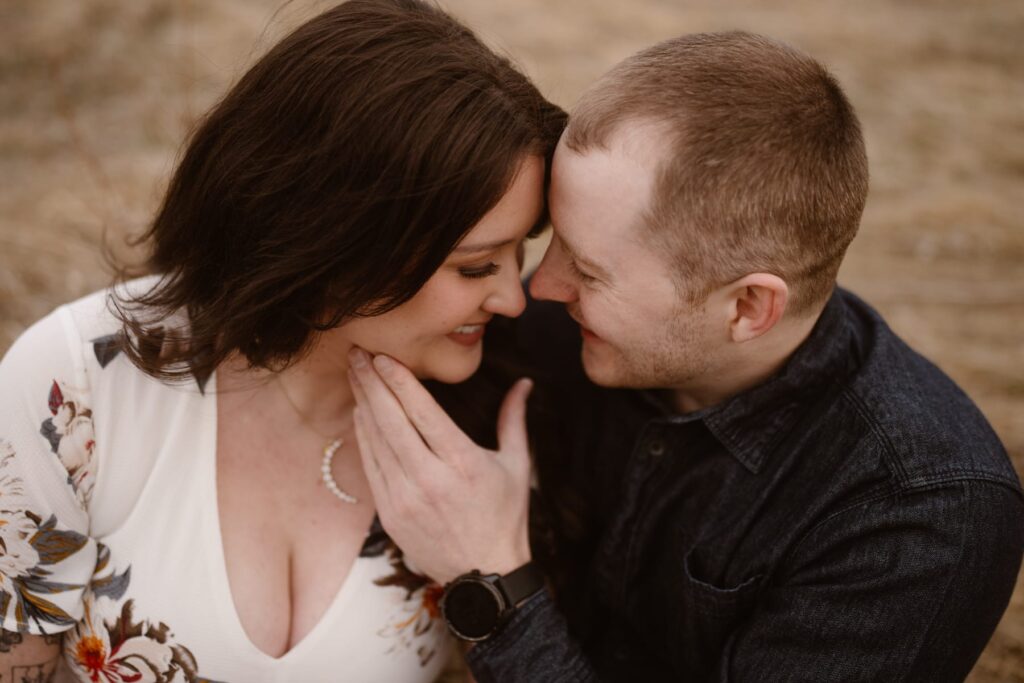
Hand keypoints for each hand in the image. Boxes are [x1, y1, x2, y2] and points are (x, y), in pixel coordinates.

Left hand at [347, 348, 533, 583]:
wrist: (485, 577)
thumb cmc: (505, 518)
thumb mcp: (517, 467)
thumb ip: (514, 420)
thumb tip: (525, 383)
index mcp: (463, 464)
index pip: (423, 412)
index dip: (400, 381)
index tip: (383, 357)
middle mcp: (430, 480)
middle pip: (391, 421)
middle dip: (371, 384)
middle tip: (357, 354)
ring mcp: (405, 499)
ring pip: (375, 441)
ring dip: (362, 404)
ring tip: (355, 375)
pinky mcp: (390, 514)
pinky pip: (371, 466)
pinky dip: (363, 436)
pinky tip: (360, 413)